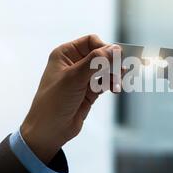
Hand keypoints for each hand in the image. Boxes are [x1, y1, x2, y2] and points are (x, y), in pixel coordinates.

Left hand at [21, 35, 120, 162]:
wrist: (49, 131)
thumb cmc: (54, 101)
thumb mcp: (74, 77)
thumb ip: (96, 62)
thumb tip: (115, 49)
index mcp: (65, 54)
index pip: (91, 42)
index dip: (104, 48)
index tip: (116, 58)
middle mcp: (74, 64)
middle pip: (101, 55)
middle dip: (113, 62)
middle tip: (123, 70)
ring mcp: (82, 78)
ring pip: (105, 69)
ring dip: (114, 75)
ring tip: (118, 85)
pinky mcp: (89, 92)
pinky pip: (106, 82)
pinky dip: (113, 84)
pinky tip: (116, 89)